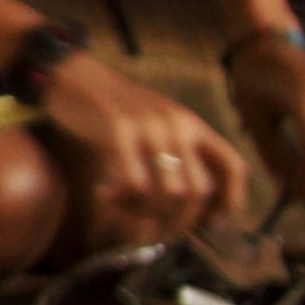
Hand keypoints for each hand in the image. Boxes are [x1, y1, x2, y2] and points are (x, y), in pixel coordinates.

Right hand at [35, 51, 245, 245]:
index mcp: (191, 124)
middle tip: (153, 229)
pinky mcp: (118, 129)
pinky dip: (121, 200)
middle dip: (179, 221)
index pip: (233, 166)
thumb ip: (171, 156)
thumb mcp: (153, 126)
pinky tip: (104, 195)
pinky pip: (134, 182)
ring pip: (170, 192)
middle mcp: (178, 124)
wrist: (72, 76)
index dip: (230, 200)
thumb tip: (180, 207)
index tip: (211, 221)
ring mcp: (150, 126)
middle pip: (199, 191)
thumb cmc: (111, 109)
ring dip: (148, 214)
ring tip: (123, 210)